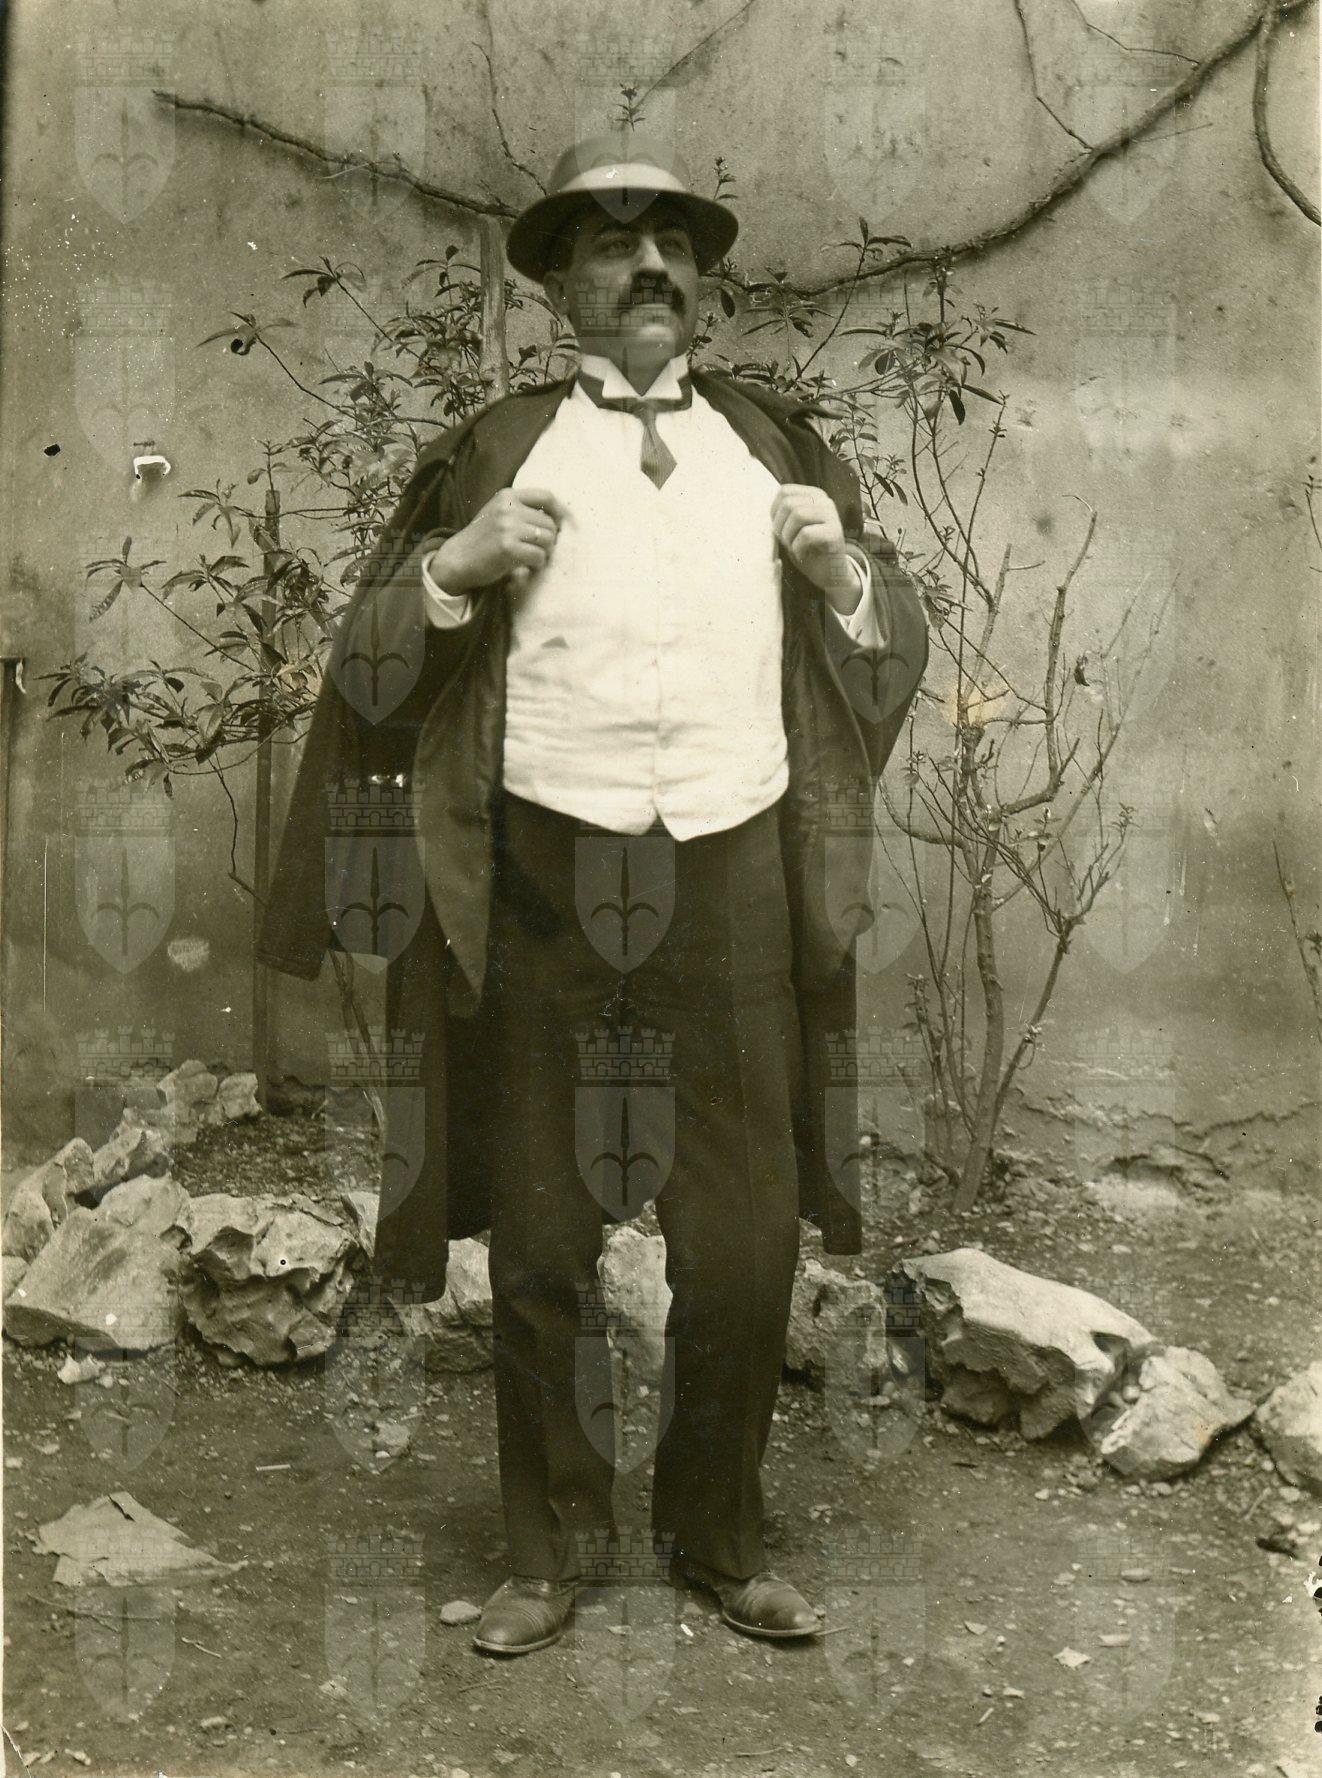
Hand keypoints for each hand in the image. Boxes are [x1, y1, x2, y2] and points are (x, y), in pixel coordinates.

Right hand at [429, 487, 569, 594]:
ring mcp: (507, 527)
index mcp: (507, 495)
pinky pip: (539, 555)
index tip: (560, 526)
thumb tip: (559, 519)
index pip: (546, 496)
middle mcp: (508, 508)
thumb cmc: (482, 539)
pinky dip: (537, 564)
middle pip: (549, 522)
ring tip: (533, 557)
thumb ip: (522, 510)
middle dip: (550, 539)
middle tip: (540, 550)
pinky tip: (527, 566)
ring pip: (547, 539)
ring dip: (545, 552)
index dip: (558, 512)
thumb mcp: (499, 513)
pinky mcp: (508, 547)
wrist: (458, 558)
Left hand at [771, 484, 857, 612]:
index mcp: (813, 495)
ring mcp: (832, 515)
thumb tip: (761, 507)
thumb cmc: (806, 550)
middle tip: (787, 542)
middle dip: (781, 526)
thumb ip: (782, 514)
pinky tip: (803, 555)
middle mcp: (824, 501)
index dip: (775, 512)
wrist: (828, 573)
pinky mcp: (835, 533)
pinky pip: (807, 534)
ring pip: (798, 515)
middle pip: (789, 503)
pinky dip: (798, 548)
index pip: (785, 492)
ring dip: (789, 537)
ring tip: (794, 548)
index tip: (780, 530)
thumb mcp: (790, 528)